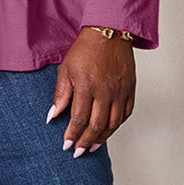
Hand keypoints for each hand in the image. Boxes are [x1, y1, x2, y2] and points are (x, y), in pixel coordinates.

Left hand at [47, 28, 135, 156]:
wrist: (109, 32)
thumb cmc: (85, 49)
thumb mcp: (66, 69)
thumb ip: (60, 95)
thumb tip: (52, 117)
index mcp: (87, 86)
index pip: (79, 118)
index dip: (72, 135)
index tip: (66, 145)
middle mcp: (105, 91)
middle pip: (97, 125)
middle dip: (85, 141)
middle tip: (78, 152)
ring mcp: (120, 91)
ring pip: (113, 123)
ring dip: (102, 138)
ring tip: (91, 147)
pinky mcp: (130, 89)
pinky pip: (126, 114)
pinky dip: (117, 125)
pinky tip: (108, 131)